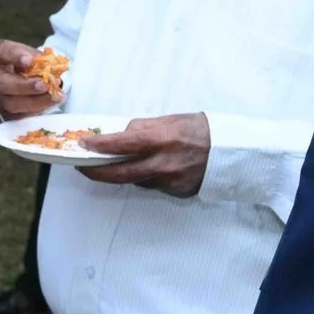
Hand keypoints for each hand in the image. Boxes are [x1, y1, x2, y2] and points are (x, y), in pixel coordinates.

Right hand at [0, 39, 57, 118]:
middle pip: (1, 82)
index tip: (30, 61)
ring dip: (33, 102)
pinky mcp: (0, 110)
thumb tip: (52, 69)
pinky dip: (33, 112)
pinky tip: (46, 105)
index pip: (2, 51)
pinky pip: (15, 115)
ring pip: (8, 102)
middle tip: (44, 86)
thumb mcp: (35, 55)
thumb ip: (41, 60)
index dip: (15, 57)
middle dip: (25, 86)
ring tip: (53, 97)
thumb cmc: (31, 63)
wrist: (26, 78)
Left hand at [77, 113, 210, 195]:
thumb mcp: (171, 121)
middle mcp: (164, 163)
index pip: (122, 144)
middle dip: (96, 172)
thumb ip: (144, 129)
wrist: (231, 150)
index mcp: (162, 139)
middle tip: (83, 167)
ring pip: (136, 180)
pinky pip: (154, 186)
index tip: (84, 145)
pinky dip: (149, 177)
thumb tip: (120, 135)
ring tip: (122, 162)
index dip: (100, 146)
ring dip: (125, 173)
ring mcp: (171, 181)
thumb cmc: (200, 130)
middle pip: (120, 174)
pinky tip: (156, 167)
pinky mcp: (177, 192)